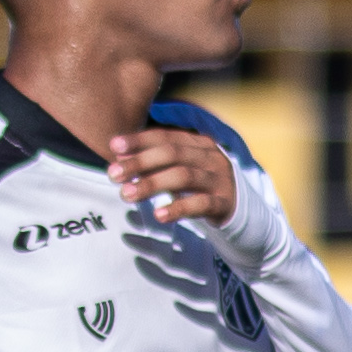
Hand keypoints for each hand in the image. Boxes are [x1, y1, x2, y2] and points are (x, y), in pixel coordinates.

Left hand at [105, 124, 247, 237]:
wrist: (239, 210)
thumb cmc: (199, 188)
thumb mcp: (179, 170)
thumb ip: (154, 163)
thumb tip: (117, 157)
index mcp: (198, 143)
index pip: (166, 136)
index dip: (139, 140)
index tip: (113, 147)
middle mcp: (211, 156)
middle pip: (172, 154)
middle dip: (140, 162)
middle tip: (113, 174)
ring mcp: (220, 179)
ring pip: (184, 177)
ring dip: (152, 184)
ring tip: (126, 194)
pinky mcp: (225, 203)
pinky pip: (201, 204)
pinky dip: (178, 208)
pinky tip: (158, 214)